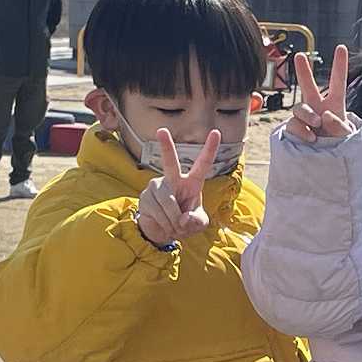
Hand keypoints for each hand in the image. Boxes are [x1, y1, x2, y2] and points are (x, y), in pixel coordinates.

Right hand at [136, 129, 218, 246]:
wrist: (163, 232)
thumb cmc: (185, 223)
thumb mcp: (198, 224)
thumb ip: (197, 221)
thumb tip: (184, 218)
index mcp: (191, 182)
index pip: (202, 164)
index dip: (210, 149)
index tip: (216, 132)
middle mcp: (173, 179)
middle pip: (170, 162)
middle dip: (166, 146)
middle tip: (161, 130)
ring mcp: (156, 186)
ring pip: (168, 203)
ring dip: (174, 221)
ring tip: (175, 226)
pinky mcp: (145, 196)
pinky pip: (158, 212)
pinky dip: (165, 225)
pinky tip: (164, 225)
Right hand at [285, 45, 350, 142]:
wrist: (326, 161)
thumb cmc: (339, 145)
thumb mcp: (346, 137)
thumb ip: (339, 126)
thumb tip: (325, 114)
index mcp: (334, 105)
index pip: (337, 83)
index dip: (339, 65)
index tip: (341, 47)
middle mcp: (317, 107)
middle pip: (308, 86)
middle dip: (303, 71)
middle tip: (299, 55)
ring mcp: (304, 118)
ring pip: (299, 108)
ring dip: (307, 115)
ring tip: (316, 125)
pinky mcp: (294, 129)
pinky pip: (293, 125)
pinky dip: (301, 131)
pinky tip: (311, 138)